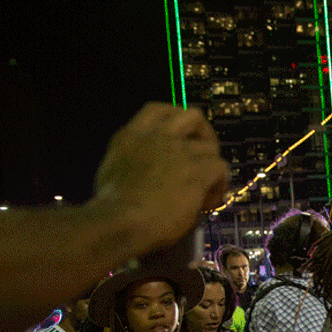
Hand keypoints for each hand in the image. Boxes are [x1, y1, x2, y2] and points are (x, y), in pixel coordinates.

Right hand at [91, 104, 229, 253]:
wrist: (120, 221)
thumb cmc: (111, 206)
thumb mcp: (112, 170)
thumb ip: (132, 159)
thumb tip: (146, 168)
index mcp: (132, 135)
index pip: (158, 109)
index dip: (175, 117)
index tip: (181, 135)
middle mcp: (158, 136)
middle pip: (193, 115)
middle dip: (203, 133)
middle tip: (202, 157)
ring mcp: (179, 151)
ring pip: (211, 148)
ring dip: (211, 167)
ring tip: (204, 190)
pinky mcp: (196, 170)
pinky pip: (220, 169)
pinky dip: (219, 185)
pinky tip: (207, 203)